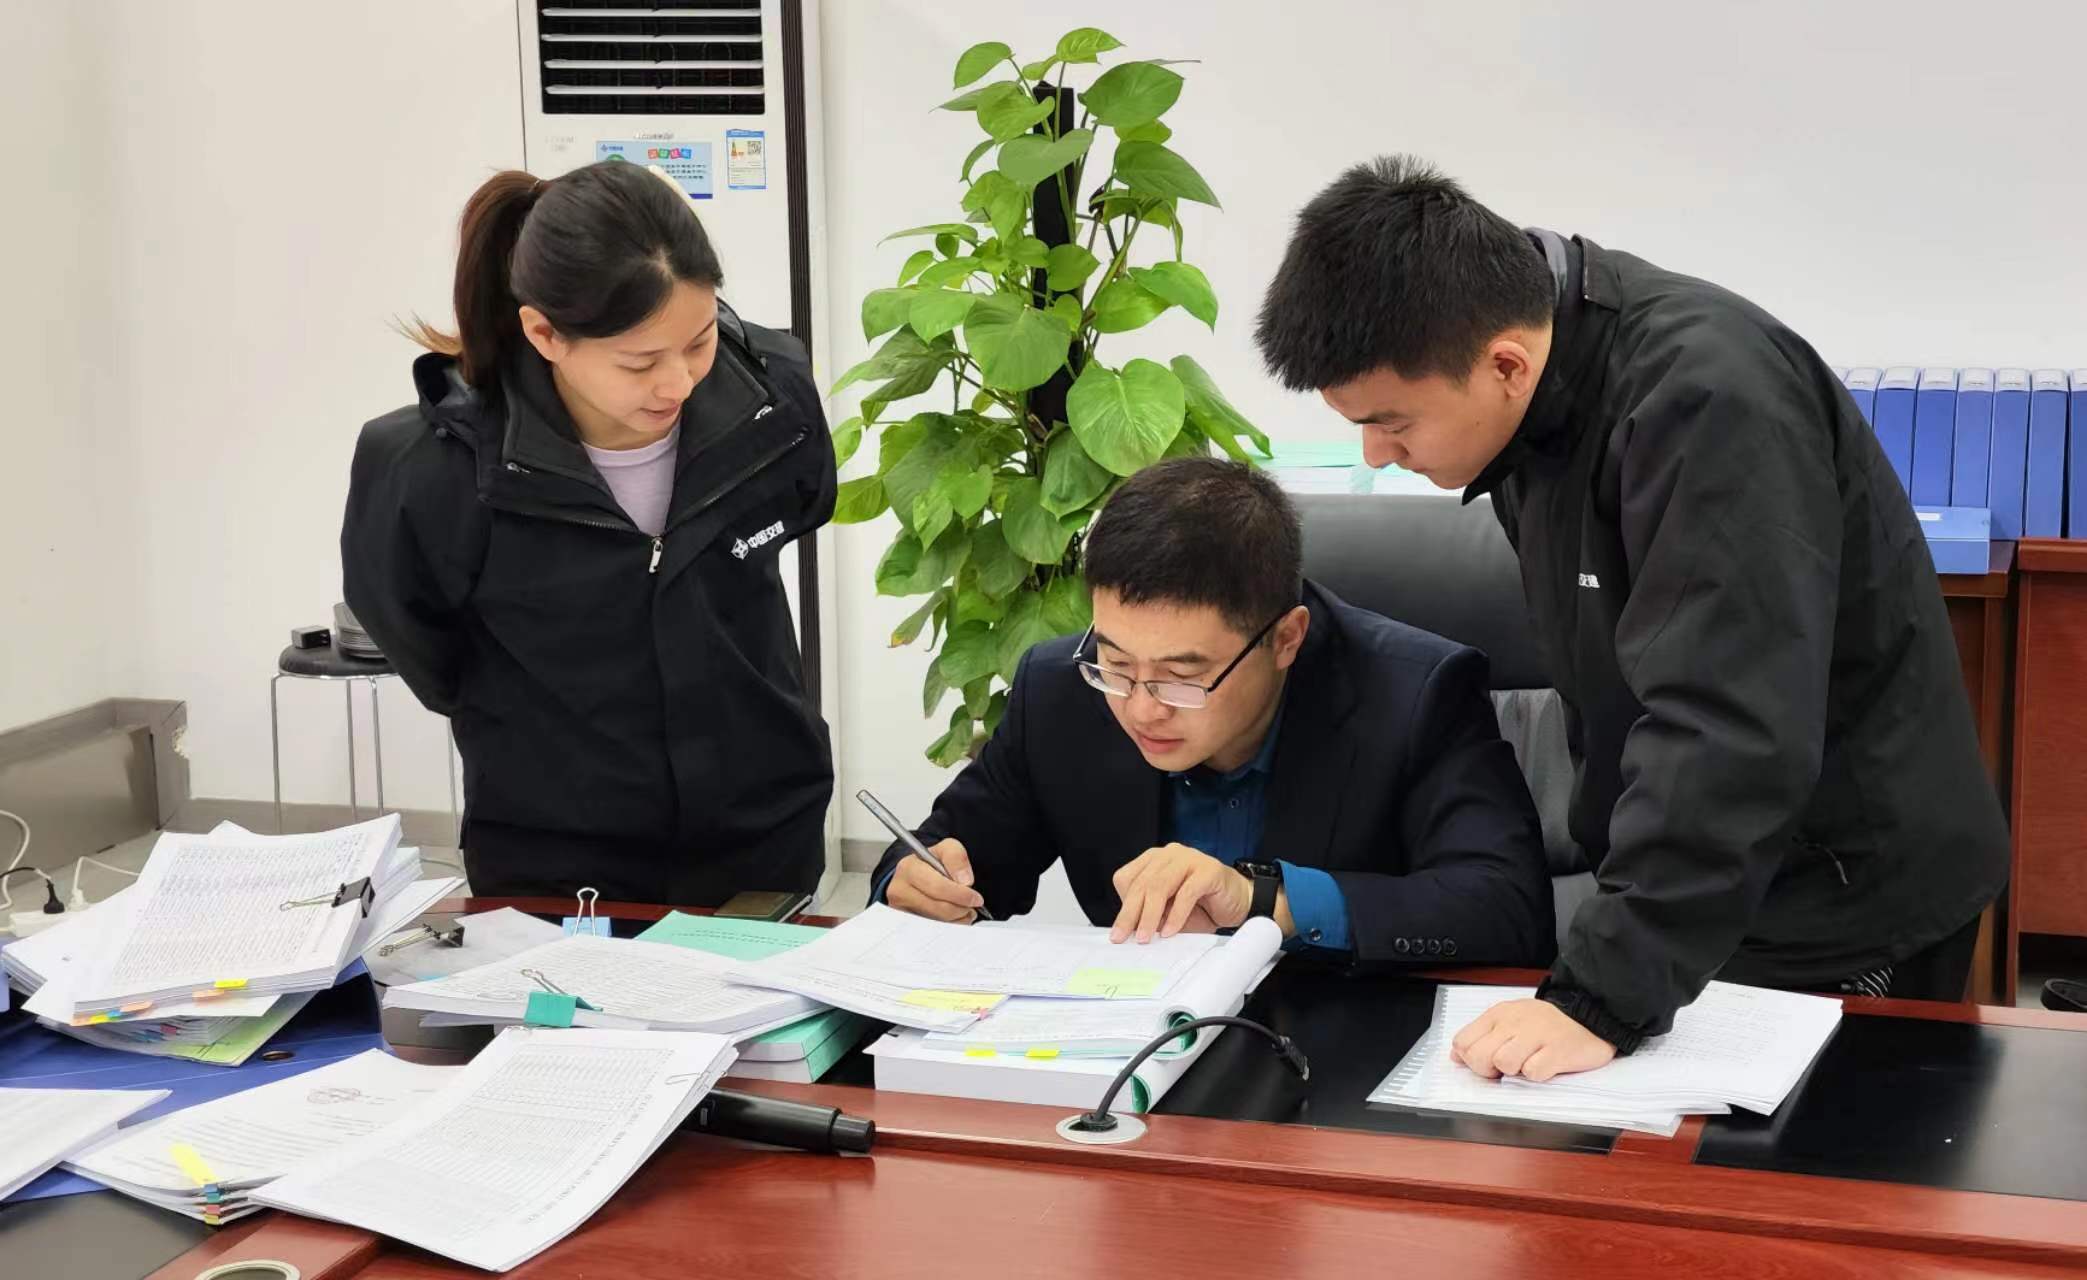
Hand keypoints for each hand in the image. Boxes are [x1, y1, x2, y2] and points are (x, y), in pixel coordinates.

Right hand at [886, 839, 982, 923]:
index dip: (960, 894)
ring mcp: (901, 911)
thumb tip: (964, 881)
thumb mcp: (946, 849)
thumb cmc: (931, 863)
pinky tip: (953, 915)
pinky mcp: (906, 926)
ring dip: (958, 918)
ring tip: (963, 908)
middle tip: (972, 904)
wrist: (916, 875)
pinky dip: (950, 925)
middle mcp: (900, 891)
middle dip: (961, 908)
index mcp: (908, 868)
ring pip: (938, 923)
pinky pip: (934, 932)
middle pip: (939, 908)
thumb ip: (957, 857)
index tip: (975, 897)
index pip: (937, 887)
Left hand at [1109, 843, 1251, 942]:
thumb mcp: (1169, 914)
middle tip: (1122, 937)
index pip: (1126, 878)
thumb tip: (1130, 932)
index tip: (1119, 930)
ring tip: (1146, 937)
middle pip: (1141, 884)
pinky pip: (1186, 893)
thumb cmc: (1202, 906)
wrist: (1239, 901)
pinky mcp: (1208, 870)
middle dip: (1129, 914)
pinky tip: (1171, 931)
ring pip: (1159, 886)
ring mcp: (1189, 859)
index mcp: (1154, 860)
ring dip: (1149, 915)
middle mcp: (1168, 855)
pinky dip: (1176, 915)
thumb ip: (1151, 916)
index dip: (1121, 905)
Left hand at [1450, 997, 1616, 1081]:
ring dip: (1514, 1071)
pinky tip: (1546, 1064)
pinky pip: (1534, 1072)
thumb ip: (1480, 1036)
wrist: (1588, 1015)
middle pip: (1478, 1056)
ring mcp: (1536, 1035)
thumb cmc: (1545, 1024)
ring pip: (1503, 1063)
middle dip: (1488, 1070)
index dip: (1470, 1059)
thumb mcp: (1508, 1021)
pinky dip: (1538, 1075)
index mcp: (1498, 1015)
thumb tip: (1455, 1057)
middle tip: (1507, 1067)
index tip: (1486, 1062)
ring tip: (1528, 1063)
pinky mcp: (1558, 1050)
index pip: (1462, 1042)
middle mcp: (1513, 1022)